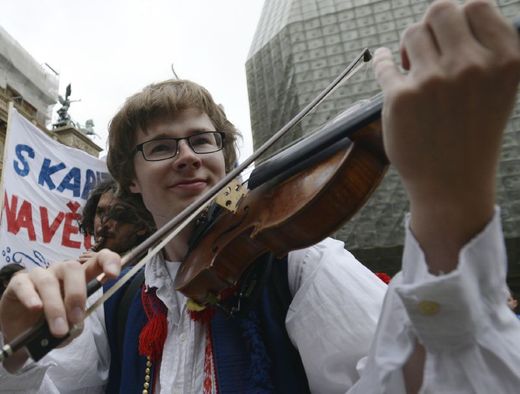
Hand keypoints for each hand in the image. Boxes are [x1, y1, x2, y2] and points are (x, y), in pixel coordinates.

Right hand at [0, 249, 120, 371]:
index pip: (98, 260)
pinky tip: (35, 309)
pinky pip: (25, 285)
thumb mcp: (69, 327)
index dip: (108, 261)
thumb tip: (75, 326)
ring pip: (49, 281)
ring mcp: (39, 275)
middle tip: (76, 319)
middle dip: (77, 294)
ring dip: (55, 307)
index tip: (113, 275)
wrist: (21, 333)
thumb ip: (76, 325)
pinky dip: (31, 297)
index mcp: (79, 278)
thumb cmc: (50, 323)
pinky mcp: (18, 283)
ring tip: (58, 330)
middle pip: (73, 268)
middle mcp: (60, 271)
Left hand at [373, 0, 519, 271]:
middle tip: (425, 47)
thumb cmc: (473, 134)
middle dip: (430, 25)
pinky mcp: (401, 97)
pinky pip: (383, 63)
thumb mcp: (499, 88)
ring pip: (411, 34)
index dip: (459, 17)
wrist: (452, 184)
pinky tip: (383, 59)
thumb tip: (455, 11)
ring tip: (413, 69)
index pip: (476, 6)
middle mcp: (472, 66)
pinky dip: (381, 60)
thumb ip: (486, 49)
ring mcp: (435, 81)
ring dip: (408, 47)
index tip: (448, 33)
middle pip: (440, 10)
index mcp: (505, 60)